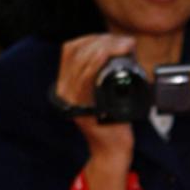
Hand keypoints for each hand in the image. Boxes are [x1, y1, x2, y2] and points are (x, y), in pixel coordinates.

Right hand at [55, 33, 136, 158]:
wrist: (112, 151)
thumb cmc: (114, 121)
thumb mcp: (107, 91)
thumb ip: (106, 73)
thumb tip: (121, 48)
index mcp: (67, 83)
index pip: (70, 50)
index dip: (92, 38)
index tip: (115, 38)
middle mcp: (64, 91)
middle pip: (75, 52)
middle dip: (102, 41)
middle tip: (125, 43)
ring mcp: (71, 100)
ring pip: (80, 62)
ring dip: (104, 48)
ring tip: (124, 46)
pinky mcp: (82, 110)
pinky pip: (85, 80)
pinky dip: (95, 64)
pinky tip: (108, 56)